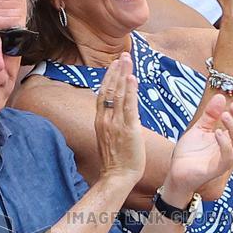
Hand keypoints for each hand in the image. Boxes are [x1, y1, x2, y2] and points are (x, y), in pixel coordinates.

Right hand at [95, 53, 146, 188]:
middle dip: (116, 70)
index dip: (109, 77)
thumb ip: (112, 125)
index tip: (115, 64)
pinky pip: (129, 106)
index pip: (103, 94)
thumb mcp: (109, 139)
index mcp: (100, 121)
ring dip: (123, 74)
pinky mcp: (128, 129)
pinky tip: (132, 78)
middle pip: (109, 89)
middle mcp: (105, 119)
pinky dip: (130, 91)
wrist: (116, 177)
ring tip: (127, 59)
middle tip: (123, 55)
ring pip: (118, 94)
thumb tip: (119, 117)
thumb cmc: (116, 162)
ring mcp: (116, 124)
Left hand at [165, 92, 232, 195]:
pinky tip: (218, 133)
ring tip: (225, 115)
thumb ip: (210, 114)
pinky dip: (225, 143)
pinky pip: (228, 157)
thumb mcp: (199, 128)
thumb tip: (220, 97)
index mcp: (230, 139)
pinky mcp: (217, 169)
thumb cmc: (189, 153)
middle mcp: (231, 149)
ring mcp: (225, 160)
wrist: (176, 171)